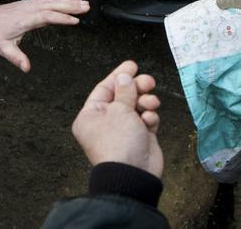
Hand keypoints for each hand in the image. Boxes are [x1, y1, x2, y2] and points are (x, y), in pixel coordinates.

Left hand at [0, 0, 88, 71]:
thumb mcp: (3, 48)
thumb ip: (16, 58)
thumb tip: (26, 68)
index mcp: (24, 19)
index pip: (46, 16)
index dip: (61, 17)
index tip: (75, 20)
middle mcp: (29, 9)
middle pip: (53, 5)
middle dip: (71, 5)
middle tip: (86, 7)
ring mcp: (31, 4)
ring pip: (53, 0)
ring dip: (69, 1)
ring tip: (84, 3)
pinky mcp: (32, 3)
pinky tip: (70, 1)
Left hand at [72, 60, 162, 177]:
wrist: (133, 174)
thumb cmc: (119, 144)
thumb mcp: (120, 110)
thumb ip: (125, 90)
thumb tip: (124, 76)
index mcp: (91, 115)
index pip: (105, 88)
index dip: (119, 75)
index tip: (133, 65)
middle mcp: (105, 122)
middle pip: (123, 95)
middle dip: (137, 88)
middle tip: (148, 82)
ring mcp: (123, 130)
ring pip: (137, 106)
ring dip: (145, 102)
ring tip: (150, 104)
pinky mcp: (139, 137)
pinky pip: (145, 119)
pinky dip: (149, 117)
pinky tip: (149, 121)